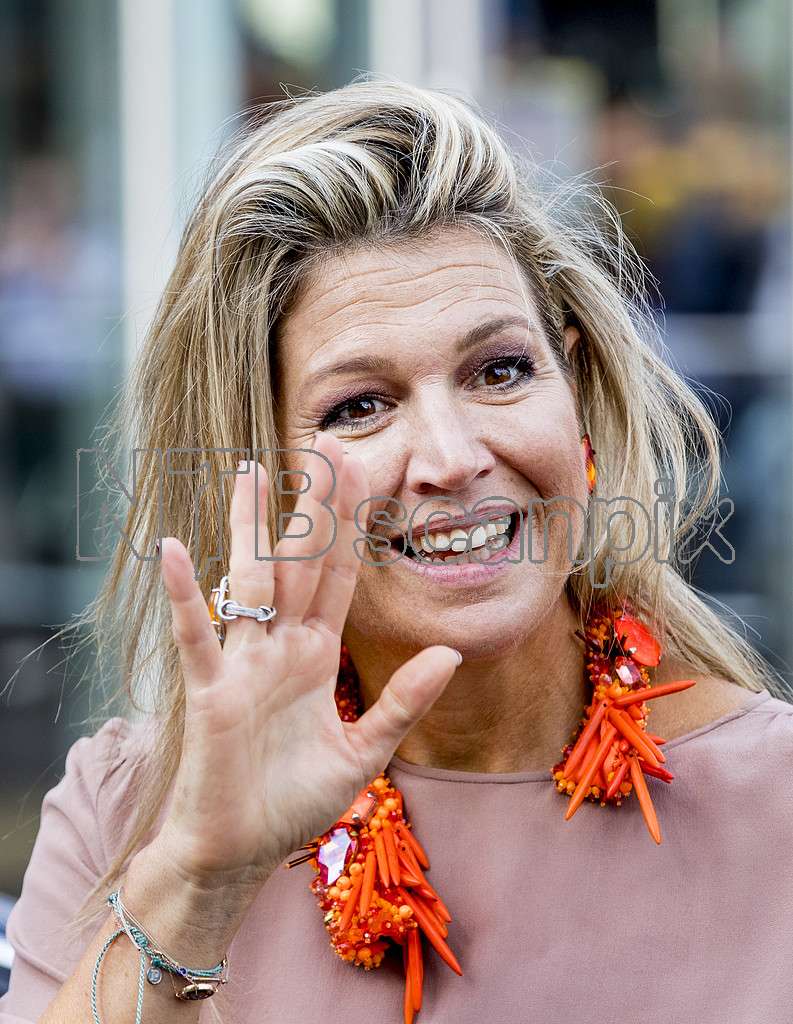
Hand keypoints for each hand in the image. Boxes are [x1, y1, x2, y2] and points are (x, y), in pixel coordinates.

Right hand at [156, 431, 460, 888]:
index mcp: (315, 655)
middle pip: (299, 563)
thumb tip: (451, 652)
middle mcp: (280, 647)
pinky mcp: (210, 692)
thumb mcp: (363, 750)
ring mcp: (244, 664)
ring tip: (251, 471)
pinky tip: (173, 548)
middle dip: (313, 508)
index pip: (337, 576)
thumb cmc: (293, 803)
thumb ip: (404, 701)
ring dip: (251, 528)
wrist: (239, 853)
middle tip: (327, 444)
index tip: (364, 472)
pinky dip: (185, 595)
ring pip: (250, 582)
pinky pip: (197, 635)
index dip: (350, 527)